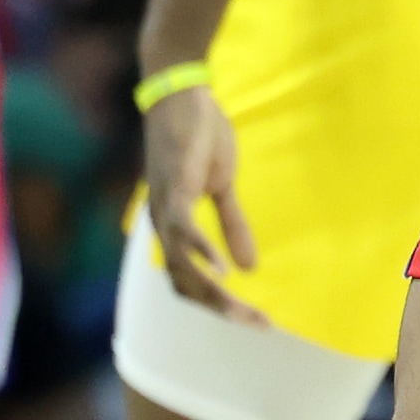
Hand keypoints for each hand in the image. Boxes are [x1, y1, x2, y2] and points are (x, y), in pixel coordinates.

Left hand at [142, 77, 269, 317]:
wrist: (182, 95)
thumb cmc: (199, 137)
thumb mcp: (223, 187)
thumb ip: (233, 225)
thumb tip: (248, 268)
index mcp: (172, 227)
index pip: (188, 283)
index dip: (217, 305)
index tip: (253, 318)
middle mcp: (162, 225)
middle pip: (186, 285)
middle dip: (222, 309)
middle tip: (257, 324)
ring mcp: (166, 208)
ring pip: (184, 267)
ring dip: (215, 293)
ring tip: (244, 311)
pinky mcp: (176, 187)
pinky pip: (185, 230)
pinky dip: (203, 253)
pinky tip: (224, 272)